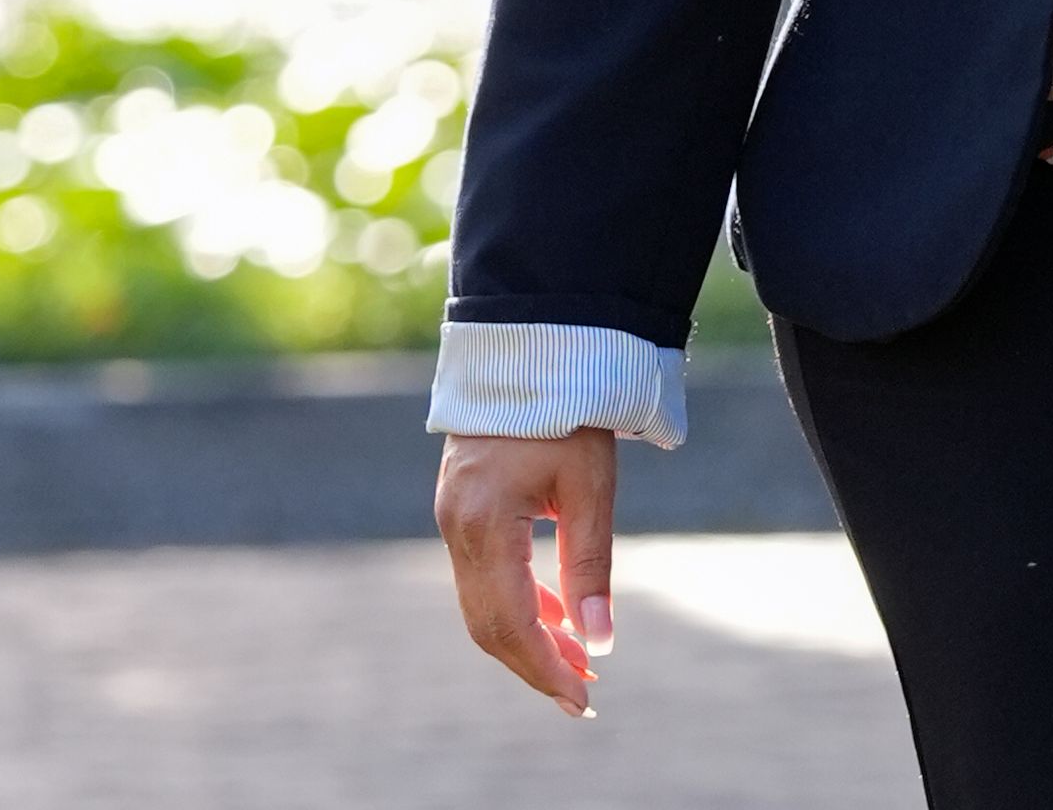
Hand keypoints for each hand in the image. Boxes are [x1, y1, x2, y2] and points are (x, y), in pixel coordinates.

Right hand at [435, 427, 619, 717]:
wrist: (531, 351)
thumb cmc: (569, 413)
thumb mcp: (590, 488)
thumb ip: (590, 565)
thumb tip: (601, 641)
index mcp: (484, 525)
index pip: (511, 622)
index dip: (545, 667)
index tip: (582, 700)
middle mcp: (456, 529)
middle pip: (489, 625)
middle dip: (536, 663)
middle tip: (584, 693)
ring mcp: (452, 520)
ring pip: (483, 605)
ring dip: (528, 638)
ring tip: (579, 663)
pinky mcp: (460, 511)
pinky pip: (485, 577)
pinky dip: (519, 604)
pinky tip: (556, 620)